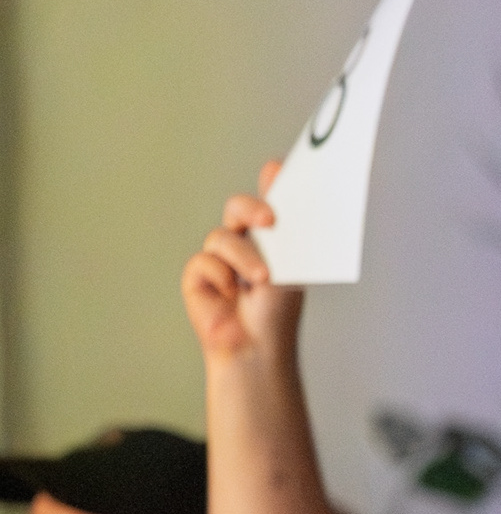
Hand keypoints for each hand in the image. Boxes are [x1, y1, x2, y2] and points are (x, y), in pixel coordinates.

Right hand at [181, 164, 302, 364]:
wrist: (257, 344)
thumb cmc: (277, 309)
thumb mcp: (289, 264)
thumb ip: (285, 227)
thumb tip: (283, 188)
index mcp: (269, 237)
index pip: (266, 199)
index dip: (269, 182)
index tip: (277, 169)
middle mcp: (243, 241)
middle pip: (238, 207)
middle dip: (251, 208)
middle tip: (269, 220)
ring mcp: (218, 257)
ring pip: (222, 236)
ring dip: (244, 257)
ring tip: (261, 280)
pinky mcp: (198, 273)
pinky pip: (205, 260)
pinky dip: (220, 277)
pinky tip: (229, 295)